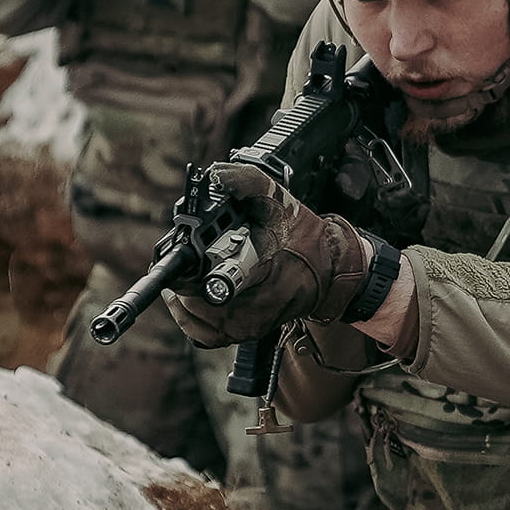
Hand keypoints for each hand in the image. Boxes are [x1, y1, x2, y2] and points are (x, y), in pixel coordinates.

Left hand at [162, 164, 379, 347]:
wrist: (329, 273)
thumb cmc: (305, 240)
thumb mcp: (280, 202)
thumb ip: (247, 181)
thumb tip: (216, 174)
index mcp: (259, 274)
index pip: (211, 282)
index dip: (187, 268)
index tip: (180, 248)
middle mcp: (251, 307)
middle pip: (192, 298)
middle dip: (182, 274)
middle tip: (183, 254)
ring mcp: (247, 325)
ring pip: (193, 316)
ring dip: (181, 294)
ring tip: (184, 273)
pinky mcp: (244, 335)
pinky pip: (202, 335)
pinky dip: (187, 317)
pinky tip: (185, 298)